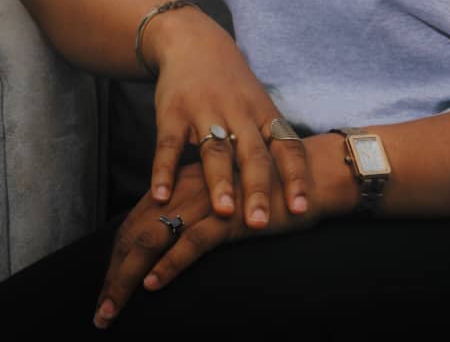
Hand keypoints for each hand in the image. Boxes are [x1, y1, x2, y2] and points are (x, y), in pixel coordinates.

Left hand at [93, 159, 321, 328]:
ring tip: (113, 307)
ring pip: (155, 236)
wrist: (312, 176)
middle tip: (102, 310)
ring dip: (130, 276)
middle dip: (115, 272)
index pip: (139, 217)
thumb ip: (200, 209)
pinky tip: (155, 284)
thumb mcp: (226, 197)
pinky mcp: (231, 215)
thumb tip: (172, 240)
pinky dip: (170, 264)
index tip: (108, 288)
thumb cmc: (269, 190)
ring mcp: (209, 200)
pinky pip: (191, 241)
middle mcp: (190, 186)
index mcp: (186, 180)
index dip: (118, 254)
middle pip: (137, 229)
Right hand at [141, 5, 310, 229]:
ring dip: (219, 182)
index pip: (286, 147)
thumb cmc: (232, 85)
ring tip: (223, 212)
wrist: (193, 41)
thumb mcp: (258, 105)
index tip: (300, 209)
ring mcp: (204, 111)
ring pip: (215, 150)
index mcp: (262, 114)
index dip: (294, 177)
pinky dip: (164, 171)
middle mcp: (238, 112)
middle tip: (261, 222)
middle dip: (258, 188)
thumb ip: (270, 143)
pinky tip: (161, 197)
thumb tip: (293, 189)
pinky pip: (170, 145)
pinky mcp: (172, 112)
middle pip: (252, 153)